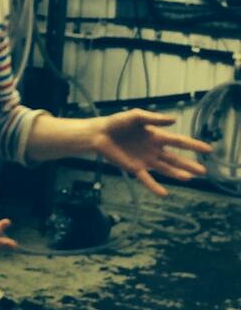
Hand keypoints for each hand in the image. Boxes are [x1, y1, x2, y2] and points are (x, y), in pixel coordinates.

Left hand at [93, 109, 212, 195]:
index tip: (208, 149)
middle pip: (175, 158)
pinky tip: (164, 193)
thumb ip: (154, 118)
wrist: (100, 134)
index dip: (194, 145)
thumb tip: (174, 120)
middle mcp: (154, 149)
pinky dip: (154, 186)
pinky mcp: (134, 168)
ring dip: (176, 174)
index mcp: (156, 136)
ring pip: (165, 169)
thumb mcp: (136, 116)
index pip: (179, 141)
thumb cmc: (118, 122)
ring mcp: (145, 160)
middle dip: (189, 164)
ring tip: (189, 178)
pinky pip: (146, 179)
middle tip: (204, 171)